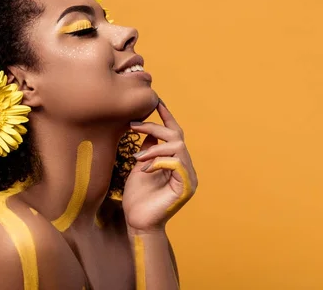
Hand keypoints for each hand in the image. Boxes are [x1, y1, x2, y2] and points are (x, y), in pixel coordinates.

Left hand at [122, 99, 197, 232]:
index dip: (166, 116)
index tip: (156, 100)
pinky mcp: (186, 188)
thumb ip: (148, 149)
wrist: (138, 222)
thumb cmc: (137, 197)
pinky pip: (176, 164)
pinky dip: (159, 162)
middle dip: (155, 127)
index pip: (174, 133)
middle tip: (133, 126)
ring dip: (154, 148)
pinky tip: (145, 169)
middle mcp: (185, 167)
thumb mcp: (140, 166)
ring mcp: (188, 178)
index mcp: (175, 161)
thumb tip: (147, 130)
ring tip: (137, 159)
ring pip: (178, 147)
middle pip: (177, 136)